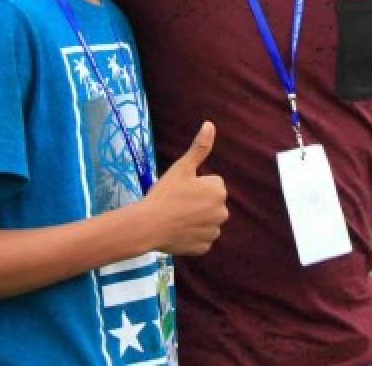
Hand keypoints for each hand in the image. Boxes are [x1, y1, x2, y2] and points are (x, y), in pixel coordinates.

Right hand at [140, 122, 228, 255]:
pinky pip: (199, 237)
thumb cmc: (166, 193)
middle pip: (210, 202)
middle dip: (198, 202)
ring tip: (175, 217)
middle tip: (176, 203)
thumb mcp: (182, 167)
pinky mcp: (204, 248)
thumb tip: (210, 124)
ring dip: (195, 219)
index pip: (211, 183)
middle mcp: (222, 212)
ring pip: (205, 220)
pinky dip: (190, 235)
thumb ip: (200, 147)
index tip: (180, 189)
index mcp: (219, 191)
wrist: (149, 225)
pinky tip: (177, 231)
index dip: (194, 185)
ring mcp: (213, 232)